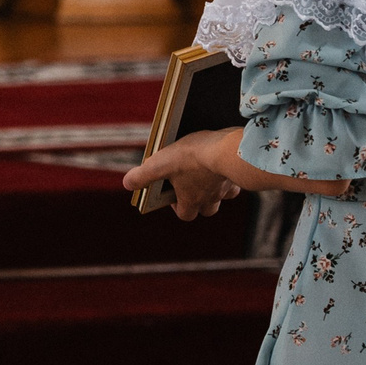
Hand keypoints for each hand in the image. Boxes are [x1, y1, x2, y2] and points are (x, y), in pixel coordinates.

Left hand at [122, 131, 242, 220]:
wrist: (227, 150)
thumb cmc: (193, 158)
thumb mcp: (160, 164)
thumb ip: (142, 176)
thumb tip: (128, 183)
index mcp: (192, 200)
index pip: (185, 215)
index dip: (178, 207)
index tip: (172, 196)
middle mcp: (211, 198)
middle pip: (207, 210)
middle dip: (199, 202)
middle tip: (191, 186)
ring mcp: (226, 188)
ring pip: (222, 197)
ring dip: (214, 190)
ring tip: (207, 174)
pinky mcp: (238, 175)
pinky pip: (234, 182)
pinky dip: (228, 177)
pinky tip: (223, 164)